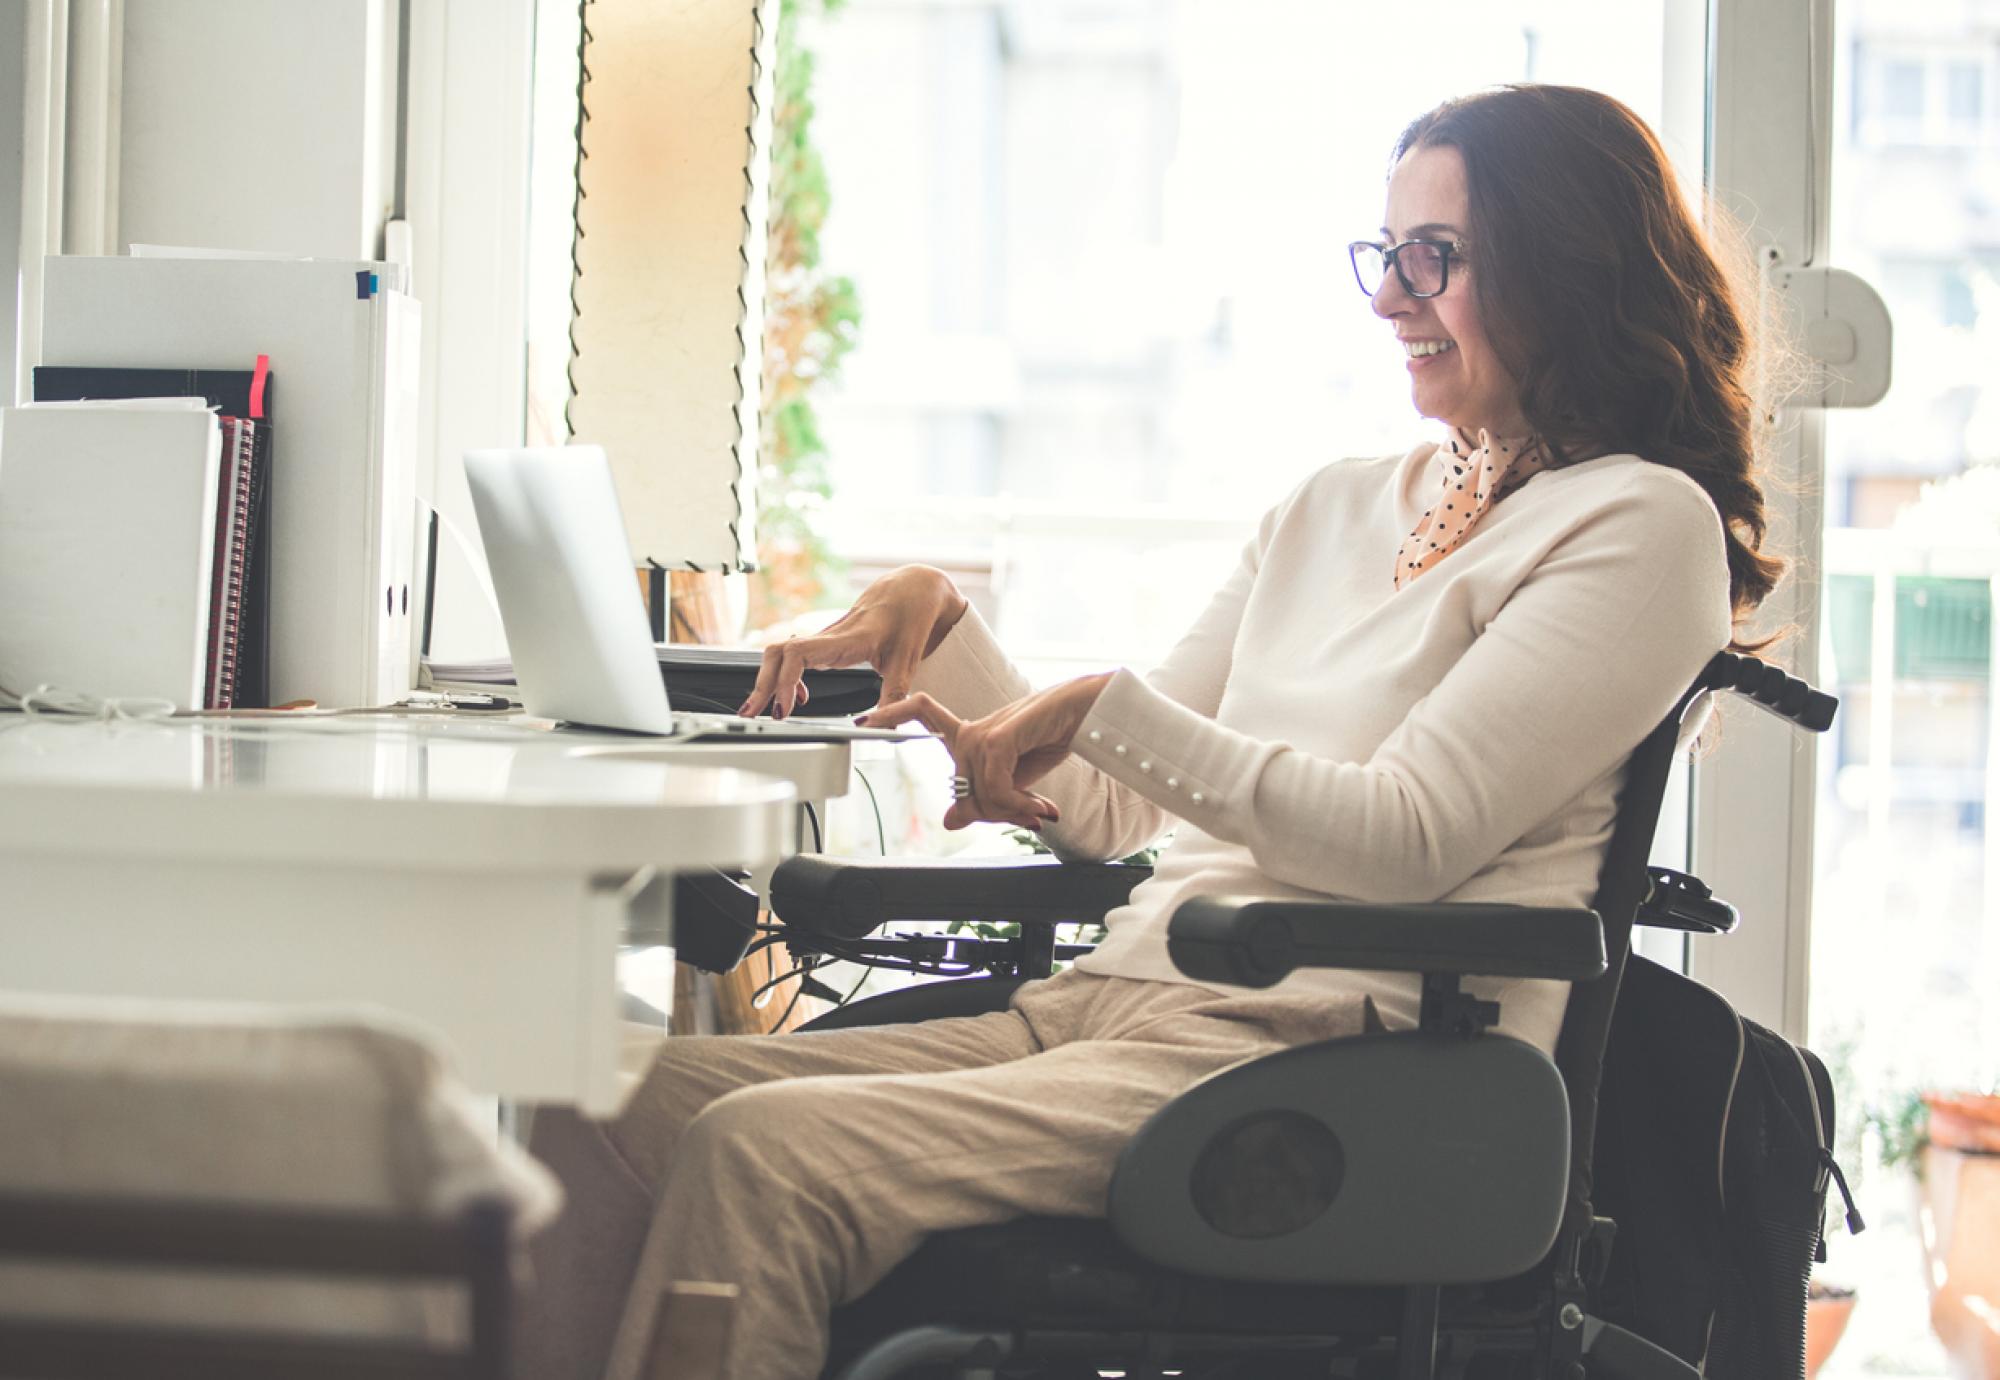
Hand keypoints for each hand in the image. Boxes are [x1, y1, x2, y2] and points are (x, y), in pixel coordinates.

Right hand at [740, 566, 968, 718]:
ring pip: (780, 653)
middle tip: (752, 714)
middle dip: (761, 685)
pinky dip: (785, 677)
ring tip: (766, 710)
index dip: (784, 682)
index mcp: (846, 639)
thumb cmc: (910, 618)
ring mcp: (824, 637)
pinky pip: (793, 655)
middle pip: (777, 653)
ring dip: (768, 681)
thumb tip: (882, 729)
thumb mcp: (907, 663)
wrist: (913, 590)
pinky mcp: (825, 641)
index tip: (784, 709)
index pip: (798, 654)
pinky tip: (797, 697)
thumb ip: (894, 698)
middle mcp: (829, 636)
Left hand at [862, 672, 1114, 830]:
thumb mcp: (1014, 780)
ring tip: (1041, 811)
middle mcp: (971, 730)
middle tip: (1030, 817)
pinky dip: (1017, 805)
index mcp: (970, 734)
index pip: (920, 711)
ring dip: (1014, 812)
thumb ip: (983, 798)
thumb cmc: (1052, 737)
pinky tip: (1040, 807)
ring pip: (980, 795)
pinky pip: (994, 788)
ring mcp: (983, 732)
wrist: (1088, 713)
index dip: (891, 713)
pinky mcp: (998, 738)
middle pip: (963, 790)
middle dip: (996, 814)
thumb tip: (948, 820)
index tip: (862, 720)